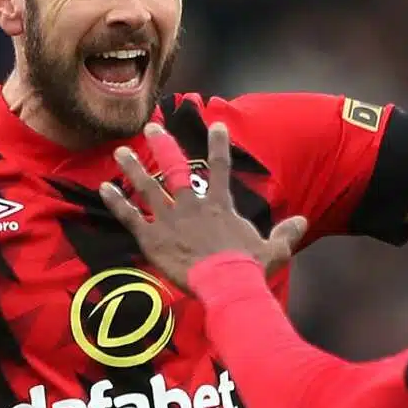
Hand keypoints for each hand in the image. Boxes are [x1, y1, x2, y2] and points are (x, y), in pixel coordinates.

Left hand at [99, 123, 307, 290]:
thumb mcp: (274, 250)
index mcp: (219, 206)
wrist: (226, 284)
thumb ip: (285, 234)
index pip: (220, 168)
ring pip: (147, 187)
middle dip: (163, 146)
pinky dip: (117, 202)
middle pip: (174, 169)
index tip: (215, 124)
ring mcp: (170, 220)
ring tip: (120, 151)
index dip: (218, 145)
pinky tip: (104, 188)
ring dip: (133, 168)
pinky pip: (130, 216)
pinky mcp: (152, 238)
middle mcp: (191, 205)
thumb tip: (303, 222)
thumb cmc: (250, 269)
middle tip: (151, 128)